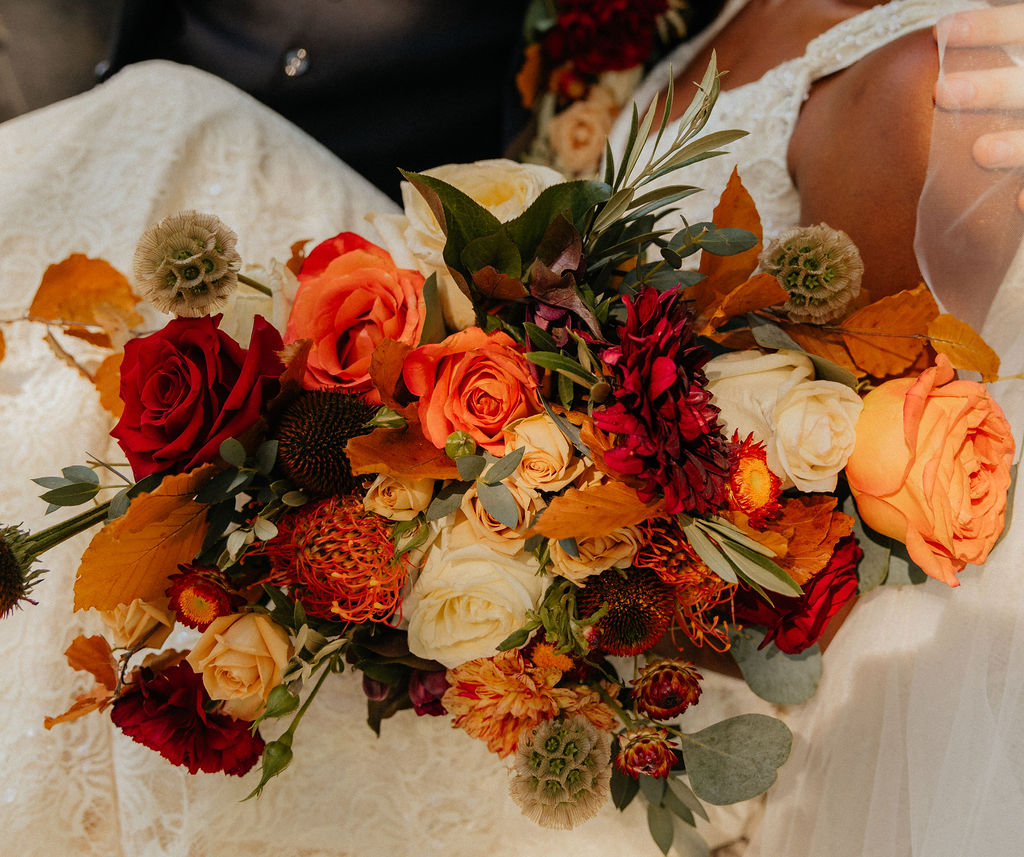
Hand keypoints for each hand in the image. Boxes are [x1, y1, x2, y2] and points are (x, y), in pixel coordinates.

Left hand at [934, 4, 1023, 209]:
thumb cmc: (1011, 94)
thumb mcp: (1006, 65)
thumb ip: (991, 47)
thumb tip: (939, 36)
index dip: (992, 25)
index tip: (943, 31)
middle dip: (994, 87)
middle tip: (943, 93)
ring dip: (1018, 144)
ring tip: (981, 152)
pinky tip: (1018, 201)